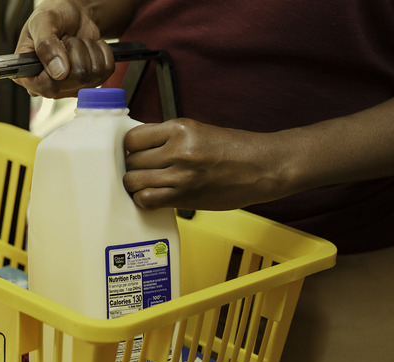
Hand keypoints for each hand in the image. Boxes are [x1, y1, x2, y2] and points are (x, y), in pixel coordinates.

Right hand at [13, 0, 114, 97]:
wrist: (73, 13)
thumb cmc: (53, 16)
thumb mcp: (42, 22)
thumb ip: (46, 45)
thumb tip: (59, 73)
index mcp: (29, 76)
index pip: (47, 87)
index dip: (57, 69)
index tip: (59, 45)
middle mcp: (49, 86)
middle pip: (76, 79)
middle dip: (75, 51)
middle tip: (66, 40)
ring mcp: (71, 87)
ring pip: (93, 74)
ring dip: (88, 50)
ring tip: (75, 42)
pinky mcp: (90, 82)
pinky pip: (106, 70)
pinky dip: (101, 52)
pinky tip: (87, 47)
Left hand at [123, 119, 290, 210]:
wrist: (264, 167)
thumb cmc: (235, 149)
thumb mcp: (199, 131)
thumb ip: (168, 138)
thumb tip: (138, 146)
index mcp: (179, 128)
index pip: (132, 138)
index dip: (130, 147)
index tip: (134, 153)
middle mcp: (177, 150)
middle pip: (131, 161)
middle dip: (132, 167)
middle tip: (142, 170)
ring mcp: (180, 175)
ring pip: (133, 181)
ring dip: (136, 185)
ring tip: (147, 184)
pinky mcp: (184, 196)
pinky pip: (146, 200)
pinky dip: (144, 200)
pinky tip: (153, 196)